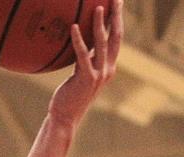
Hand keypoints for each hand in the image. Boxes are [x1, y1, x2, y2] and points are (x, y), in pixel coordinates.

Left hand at [48, 0, 122, 127]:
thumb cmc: (70, 96)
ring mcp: (99, 74)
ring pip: (102, 43)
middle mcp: (108, 69)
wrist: (66, 117)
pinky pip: (82, 55)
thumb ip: (85, 60)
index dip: (118, 21)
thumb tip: (81, 44)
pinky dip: (79, 40)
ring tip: (98, 7)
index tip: (117, 4)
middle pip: (116, 37)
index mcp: (109, 67)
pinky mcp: (86, 78)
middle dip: (116, 17)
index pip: (116, 39)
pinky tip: (74, 27)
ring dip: (100, 24)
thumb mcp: (81, 74)